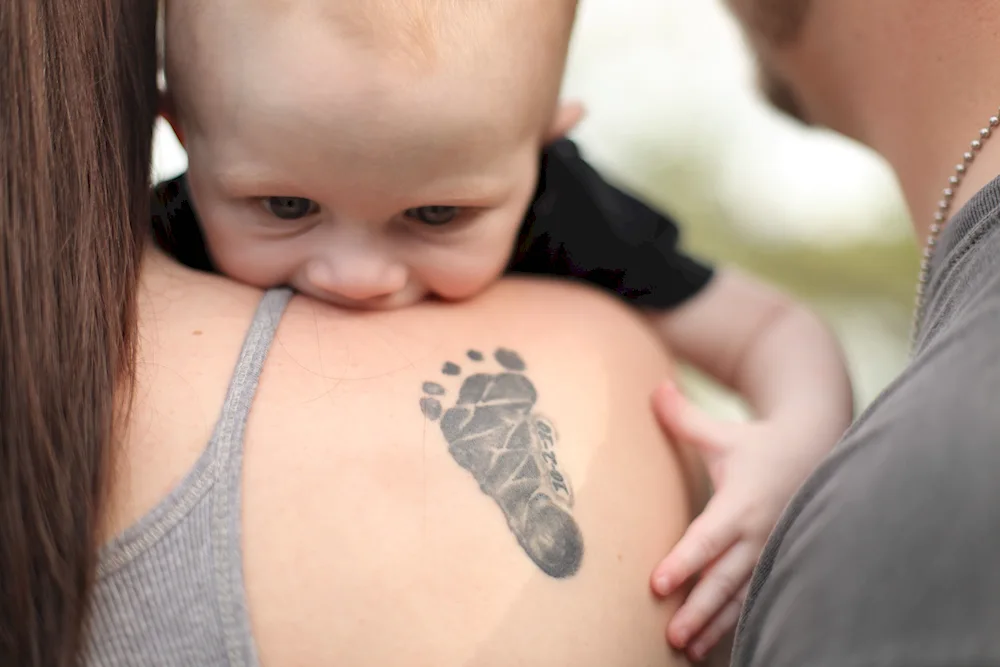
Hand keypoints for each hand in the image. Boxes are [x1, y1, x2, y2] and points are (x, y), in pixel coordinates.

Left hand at [649, 380, 822, 661]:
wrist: (817, 452)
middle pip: (724, 578)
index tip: (658, 583)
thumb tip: (654, 390)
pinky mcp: (779, 563)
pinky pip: (757, 599)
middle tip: (672, 633)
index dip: (684, 561)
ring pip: (742, 597)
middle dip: (699, 608)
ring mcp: (772, 552)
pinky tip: (714, 643)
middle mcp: (758, 533)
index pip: (708, 537)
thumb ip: (683, 417)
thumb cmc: (758, 444)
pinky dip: (737, 623)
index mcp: (740, 502)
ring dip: (716, 624)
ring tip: (687, 648)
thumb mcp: (721, 431)